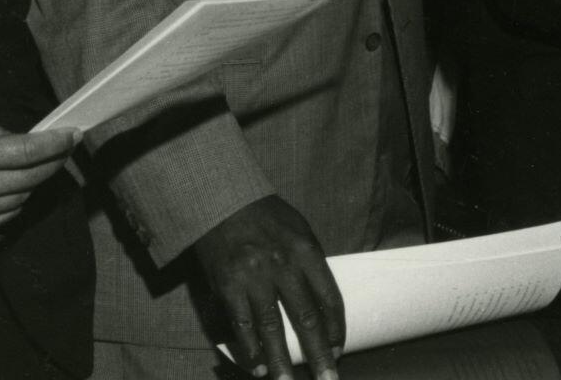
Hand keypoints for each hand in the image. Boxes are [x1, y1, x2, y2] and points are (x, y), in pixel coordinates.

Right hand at [0, 109, 78, 237]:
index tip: (74, 134)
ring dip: (35, 181)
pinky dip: (17, 199)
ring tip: (36, 163)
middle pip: (32, 178)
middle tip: (65, 147)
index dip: (55, 143)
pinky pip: (7, 216)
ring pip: (23, 199)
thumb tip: (31, 141)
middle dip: (54, 161)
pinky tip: (13, 184)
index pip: (27, 152)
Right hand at [195, 195, 344, 379]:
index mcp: (306, 250)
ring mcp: (254, 278)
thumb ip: (310, 263)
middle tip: (329, 379)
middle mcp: (283, 266)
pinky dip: (250, 350)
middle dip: (319, 354)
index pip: (329, 297)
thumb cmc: (265, 215)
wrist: (221, 199)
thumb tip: (321, 302)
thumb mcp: (299, 229)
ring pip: (272, 329)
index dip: (336, 328)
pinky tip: (259, 368)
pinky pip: (242, 325)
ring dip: (282, 362)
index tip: (339, 349)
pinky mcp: (227, 286)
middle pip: (306, 319)